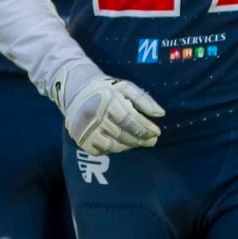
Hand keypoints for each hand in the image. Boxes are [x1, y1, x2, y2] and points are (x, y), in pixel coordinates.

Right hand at [47, 58, 163, 154]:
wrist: (76, 90)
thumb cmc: (106, 89)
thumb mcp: (125, 87)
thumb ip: (144, 99)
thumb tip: (161, 114)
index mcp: (106, 99)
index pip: (130, 119)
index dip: (145, 128)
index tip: (157, 133)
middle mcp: (94, 115)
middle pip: (123, 134)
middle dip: (140, 139)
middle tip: (152, 141)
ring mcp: (86, 129)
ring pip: (114, 145)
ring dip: (129, 146)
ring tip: (138, 142)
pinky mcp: (80, 140)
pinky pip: (102, 151)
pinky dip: (114, 149)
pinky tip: (121, 144)